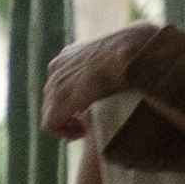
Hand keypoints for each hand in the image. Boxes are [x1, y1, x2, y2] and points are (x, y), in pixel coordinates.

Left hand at [40, 23, 164, 139]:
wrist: (128, 53)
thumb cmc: (134, 50)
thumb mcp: (120, 53)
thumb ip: (114, 62)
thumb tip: (133, 65)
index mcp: (70, 53)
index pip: (62, 80)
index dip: (72, 99)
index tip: (86, 109)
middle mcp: (58, 67)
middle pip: (52, 97)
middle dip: (67, 112)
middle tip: (85, 123)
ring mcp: (55, 84)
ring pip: (50, 111)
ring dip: (67, 123)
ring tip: (85, 129)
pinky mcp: (58, 102)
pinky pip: (50, 124)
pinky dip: (65, 132)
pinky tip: (82, 133)